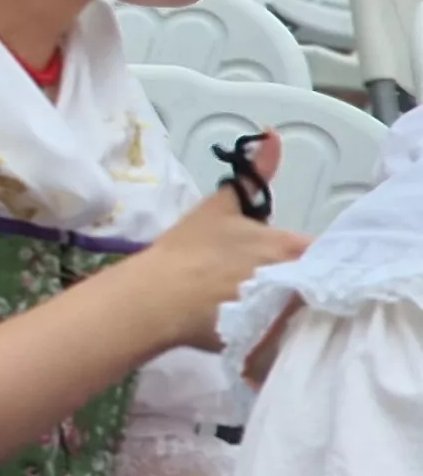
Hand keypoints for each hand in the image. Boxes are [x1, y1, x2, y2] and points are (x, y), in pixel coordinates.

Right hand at [128, 133, 304, 338]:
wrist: (156, 299)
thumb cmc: (187, 249)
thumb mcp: (220, 206)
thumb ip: (254, 173)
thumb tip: (272, 133)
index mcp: (292, 247)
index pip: (319, 248)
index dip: (302, 251)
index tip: (279, 253)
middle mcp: (298, 281)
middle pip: (313, 278)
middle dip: (295, 275)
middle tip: (258, 275)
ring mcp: (284, 315)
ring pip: (297, 305)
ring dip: (283, 301)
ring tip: (248, 299)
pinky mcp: (269, 342)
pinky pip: (280, 332)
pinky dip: (269, 326)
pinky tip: (242, 320)